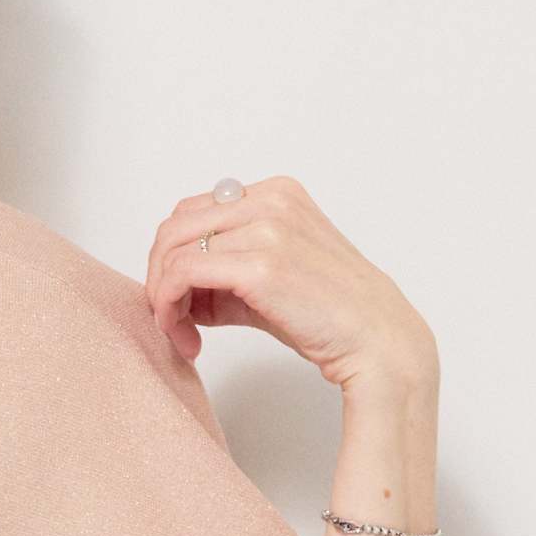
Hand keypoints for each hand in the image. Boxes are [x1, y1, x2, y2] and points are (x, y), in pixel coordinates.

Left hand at [145, 175, 437, 394]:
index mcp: (276, 193)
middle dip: (160, 277)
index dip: (173, 258)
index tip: (179, 303)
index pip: (193, 212)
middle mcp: (271, 200)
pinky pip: (182, 274)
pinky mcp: (261, 264)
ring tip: (181, 336)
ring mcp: (267, 228)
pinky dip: (168, 308)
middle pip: (175, 226)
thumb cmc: (329, 316)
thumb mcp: (271, 278)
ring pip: (172, 250)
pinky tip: (186, 338)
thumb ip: (225, 272)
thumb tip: (175, 288)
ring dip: (162, 299)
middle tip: (170, 323)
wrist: (375, 341)